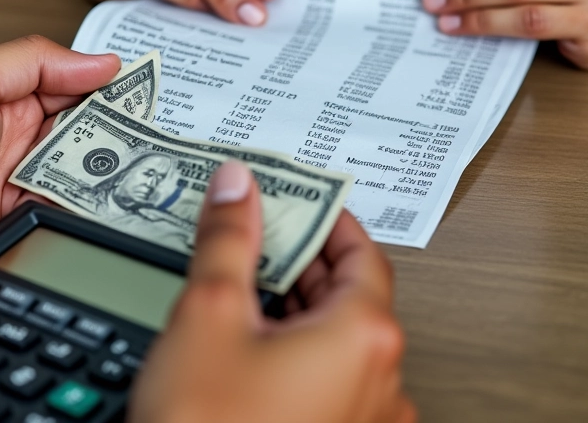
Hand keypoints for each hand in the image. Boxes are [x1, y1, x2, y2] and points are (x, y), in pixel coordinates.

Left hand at [0, 36, 119, 308]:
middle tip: (154, 123)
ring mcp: (25, 176)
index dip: (108, 79)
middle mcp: (17, 132)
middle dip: (119, 121)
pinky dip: (97, 197)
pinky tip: (116, 192)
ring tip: (143, 157)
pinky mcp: (30, 215)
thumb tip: (97, 61)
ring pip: (87, 162)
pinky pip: (76, 201)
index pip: (71, 77)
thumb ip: (31, 60)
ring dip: (111, 160)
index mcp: (2, 93)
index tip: (145, 83)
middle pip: (86, 120)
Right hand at [130, 161, 414, 422]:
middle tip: (264, 231)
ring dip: (297, 303)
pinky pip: (328, 376)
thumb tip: (235, 188)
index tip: (301, 197)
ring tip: (250, 280)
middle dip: (303, 258)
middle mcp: (377, 381)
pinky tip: (254, 342)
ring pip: (336, 337)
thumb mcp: (210, 314)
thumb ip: (228, 239)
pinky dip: (297, 347)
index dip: (327, 216)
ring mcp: (362, 419)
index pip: (361, 251)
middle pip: (349, 293)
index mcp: (363, 338)